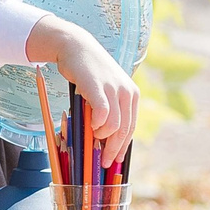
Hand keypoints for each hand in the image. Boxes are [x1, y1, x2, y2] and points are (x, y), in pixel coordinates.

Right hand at [27, 16, 139, 168]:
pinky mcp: (98, 87)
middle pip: (124, 130)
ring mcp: (114, 89)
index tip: (114, 160)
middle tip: (103, 162)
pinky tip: (91, 126)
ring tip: (92, 137)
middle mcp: (127, 92)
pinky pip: (103, 114)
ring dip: (103, 137)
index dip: (123, 147)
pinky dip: (98, 125)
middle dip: (113, 150)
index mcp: (131, 95)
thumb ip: (108, 110)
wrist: (77, 47)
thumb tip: (103, 138)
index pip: (131, 128)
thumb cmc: (88, 72)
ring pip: (115, 125)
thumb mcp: (104, 91)